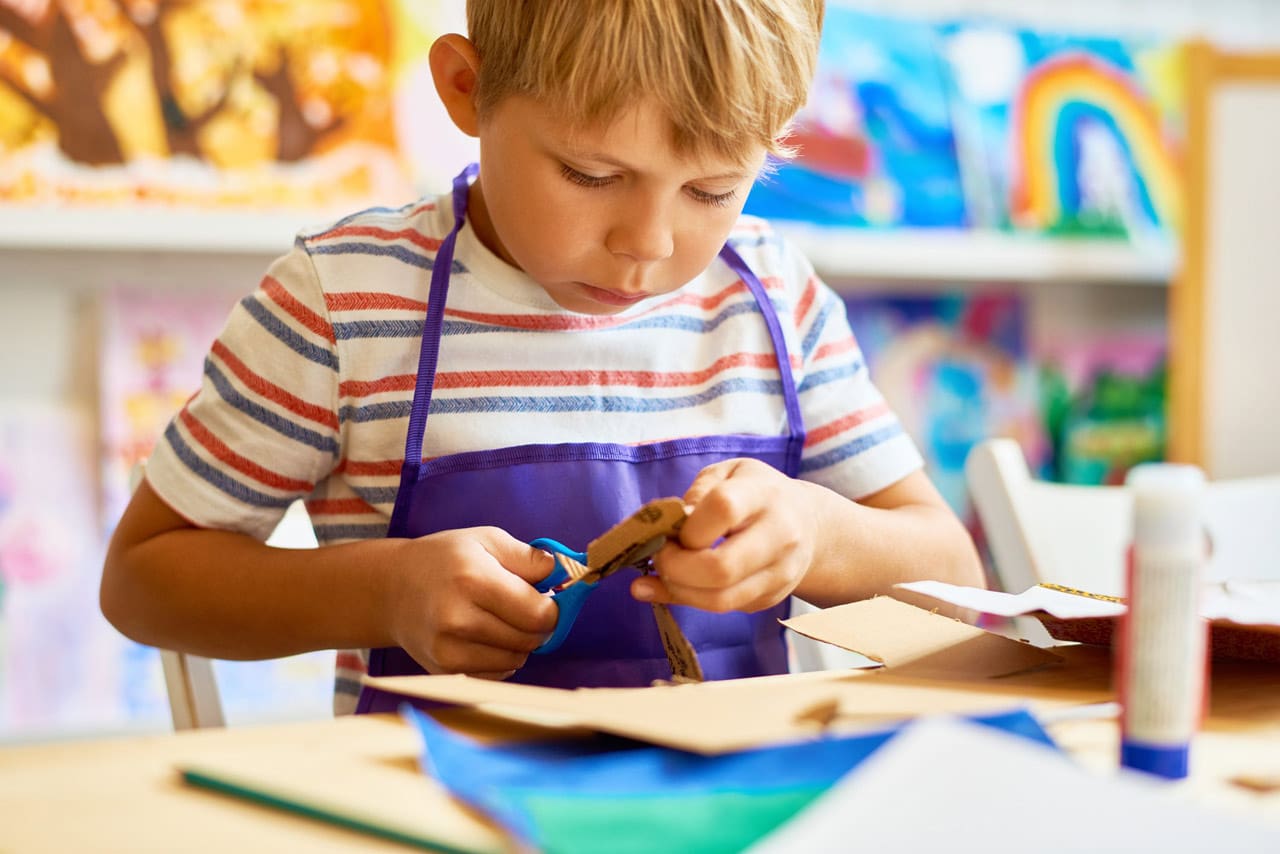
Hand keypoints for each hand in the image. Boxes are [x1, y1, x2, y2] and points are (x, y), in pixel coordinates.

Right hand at [388, 527, 557, 678]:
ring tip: (499, 620)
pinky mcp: (445, 671)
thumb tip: (562, 573)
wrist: (392, 590)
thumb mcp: (485, 540)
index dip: (552, 608)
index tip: (545, 598)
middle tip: (522, 608)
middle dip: (537, 625)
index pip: (538, 614)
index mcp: (473, 581)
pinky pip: (497, 675)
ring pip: (516, 660)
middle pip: (530, 640)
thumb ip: (528, 557)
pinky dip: (501, 659)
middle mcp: (459, 620)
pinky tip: (485, 637)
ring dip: (519, 643)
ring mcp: (449, 651)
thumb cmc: (444, 559)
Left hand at [632, 458, 821, 612]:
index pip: (724, 510)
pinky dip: (691, 599)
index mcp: (764, 494)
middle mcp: (780, 535)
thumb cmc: (755, 492)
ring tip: (667, 572)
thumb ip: (696, 494)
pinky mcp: (771, 598)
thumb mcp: (727, 473)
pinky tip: (679, 584)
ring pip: (720, 599)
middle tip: (660, 557)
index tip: (672, 530)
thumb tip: (665, 528)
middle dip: (675, 569)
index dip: (688, 527)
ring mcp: (780, 573)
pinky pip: (723, 608)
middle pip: (721, 568)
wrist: (807, 522)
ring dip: (680, 590)